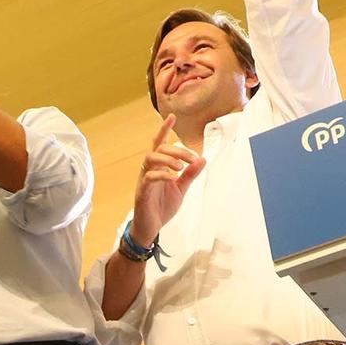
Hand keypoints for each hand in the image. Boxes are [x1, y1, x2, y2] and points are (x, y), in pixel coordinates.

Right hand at [132, 114, 203, 244]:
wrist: (151, 227)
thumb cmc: (162, 207)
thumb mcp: (181, 189)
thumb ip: (190, 175)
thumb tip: (202, 160)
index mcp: (158, 167)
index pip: (160, 144)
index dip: (164, 130)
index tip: (172, 117)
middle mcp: (149, 169)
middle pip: (159, 148)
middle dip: (177, 150)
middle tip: (192, 158)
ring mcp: (144, 179)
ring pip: (151, 158)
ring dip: (168, 159)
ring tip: (181, 167)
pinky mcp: (142, 191)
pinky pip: (149, 177)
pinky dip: (162, 175)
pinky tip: (173, 178)